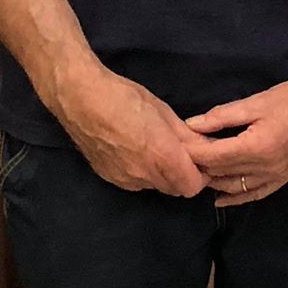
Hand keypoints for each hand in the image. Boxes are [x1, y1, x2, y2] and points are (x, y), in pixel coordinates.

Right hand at [51, 64, 207, 197]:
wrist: (81, 100)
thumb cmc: (126, 98)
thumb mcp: (164, 113)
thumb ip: (187, 136)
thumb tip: (207, 148)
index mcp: (161, 156)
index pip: (192, 187)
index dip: (201, 175)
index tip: (201, 160)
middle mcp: (143, 174)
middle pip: (175, 189)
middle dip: (184, 175)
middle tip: (182, 153)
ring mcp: (124, 179)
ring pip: (154, 186)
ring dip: (162, 175)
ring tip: (156, 149)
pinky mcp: (108, 178)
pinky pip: (135, 183)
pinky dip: (143, 173)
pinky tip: (136, 152)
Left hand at [182, 73, 287, 207]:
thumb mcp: (258, 101)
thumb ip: (222, 116)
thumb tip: (190, 125)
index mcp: (256, 146)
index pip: (212, 156)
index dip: (191, 151)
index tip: (176, 144)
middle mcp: (265, 167)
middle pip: (220, 173)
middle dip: (199, 165)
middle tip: (182, 156)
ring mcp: (276, 176)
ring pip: (234, 187)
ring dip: (214, 180)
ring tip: (197, 171)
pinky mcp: (285, 177)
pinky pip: (255, 194)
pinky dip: (236, 197)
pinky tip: (221, 197)